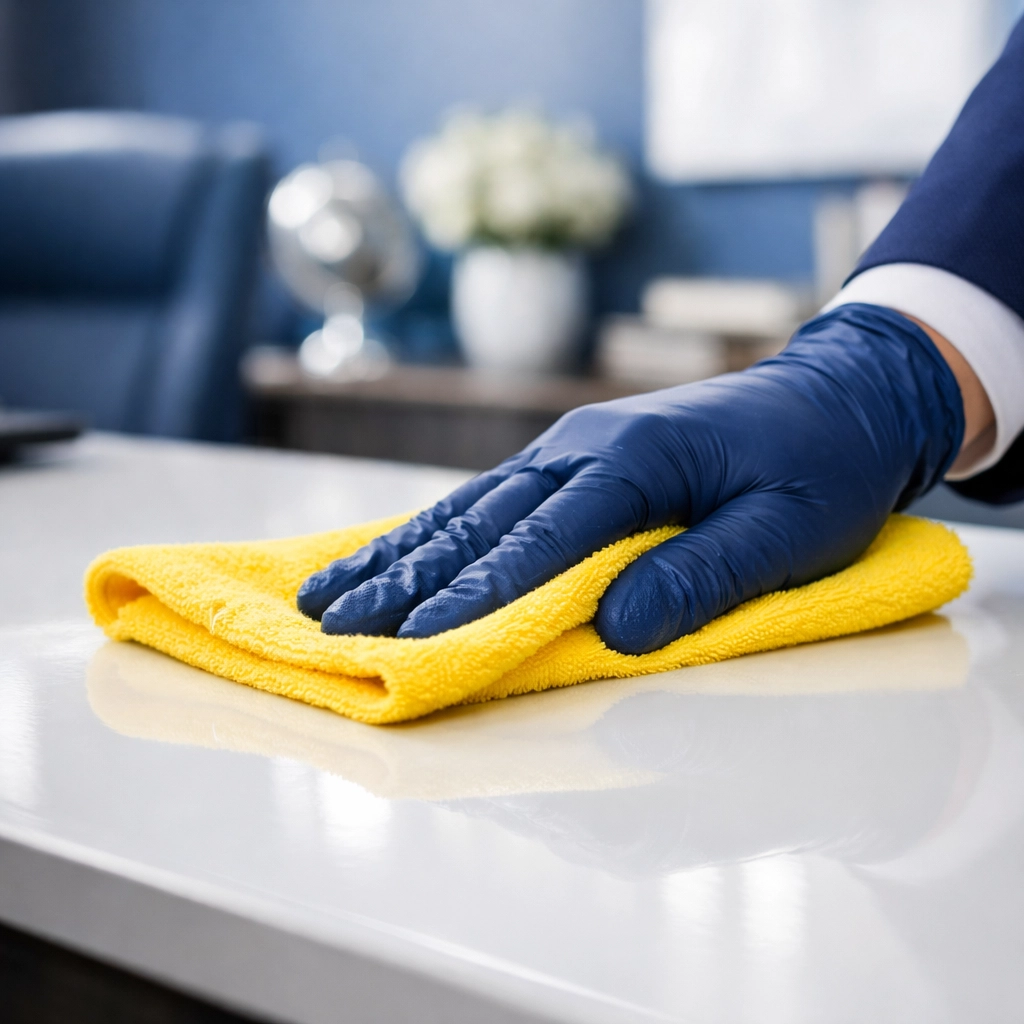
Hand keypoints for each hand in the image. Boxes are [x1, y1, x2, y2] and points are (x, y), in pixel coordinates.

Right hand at [298, 304, 963, 653]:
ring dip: (398, 555)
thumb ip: (703, 576)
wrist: (838, 392)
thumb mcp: (791, 530)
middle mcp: (585, 445)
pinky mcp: (574, 458)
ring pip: (469, 507)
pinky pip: (491, 500)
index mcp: (636, 459)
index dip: (478, 596)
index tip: (415, 641)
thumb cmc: (823, 465)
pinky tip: (395, 555)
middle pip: (480, 521)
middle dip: (406, 580)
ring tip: (328, 593)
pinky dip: (435, 533)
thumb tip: (618, 628)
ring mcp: (572, 446)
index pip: (542, 539)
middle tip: (333, 625)